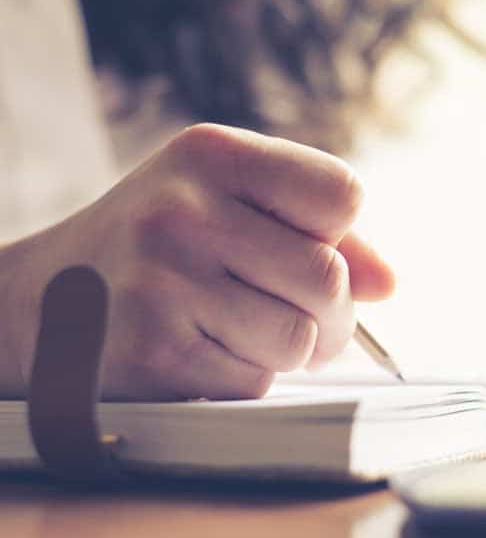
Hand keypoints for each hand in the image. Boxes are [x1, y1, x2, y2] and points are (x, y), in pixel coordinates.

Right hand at [0, 124, 393, 399]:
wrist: (44, 301)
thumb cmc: (158, 246)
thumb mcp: (224, 202)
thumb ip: (316, 231)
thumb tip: (388, 284)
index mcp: (212, 154)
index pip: (342, 194)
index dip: (337, 232)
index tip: (306, 244)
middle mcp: (184, 210)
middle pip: (329, 277)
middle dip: (330, 310)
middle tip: (297, 310)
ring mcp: (165, 282)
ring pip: (299, 339)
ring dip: (289, 348)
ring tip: (245, 329)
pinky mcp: (154, 353)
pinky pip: (254, 383)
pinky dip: (244, 378)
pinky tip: (203, 352)